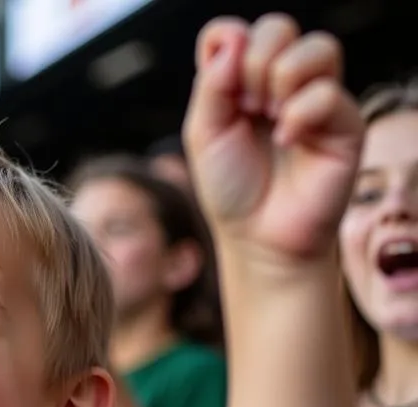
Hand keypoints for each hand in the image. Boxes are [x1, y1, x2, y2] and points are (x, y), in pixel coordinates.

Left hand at [183, 14, 363, 260]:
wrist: (259, 237)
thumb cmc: (232, 190)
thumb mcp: (203, 136)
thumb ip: (211, 84)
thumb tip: (231, 37)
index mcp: (245, 83)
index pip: (240, 32)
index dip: (229, 47)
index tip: (221, 89)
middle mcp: (283, 84)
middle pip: (278, 28)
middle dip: (254, 62)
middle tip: (246, 107)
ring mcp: (316, 99)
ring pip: (316, 47)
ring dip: (281, 79)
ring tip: (268, 117)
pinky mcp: (345, 122)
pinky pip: (327, 92)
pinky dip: (300, 114)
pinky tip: (286, 140)